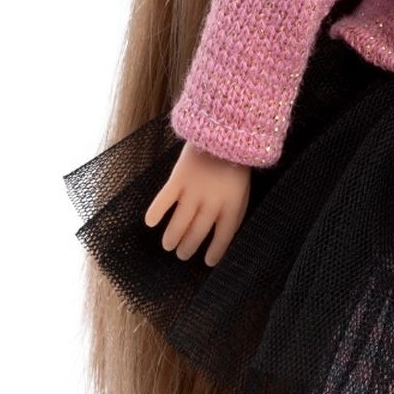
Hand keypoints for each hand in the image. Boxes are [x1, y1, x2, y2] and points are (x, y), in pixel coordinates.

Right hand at [144, 141, 250, 267]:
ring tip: (167, 246)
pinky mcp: (178, 179)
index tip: (208, 262)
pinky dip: (156, 212)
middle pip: (198, 232)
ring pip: (180, 222)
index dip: (216, 251)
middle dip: (189, 246)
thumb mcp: (244, 188)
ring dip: (172, 237)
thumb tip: (226, 232)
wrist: (225, 131)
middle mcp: (212, 203)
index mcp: (232, 205)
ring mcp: (194, 192)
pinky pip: (164, 200)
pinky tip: (150, 223)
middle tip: (182, 255)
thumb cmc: (237, 161)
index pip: (223, 236)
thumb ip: (235, 209)